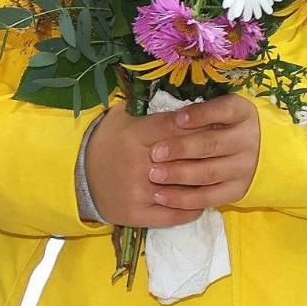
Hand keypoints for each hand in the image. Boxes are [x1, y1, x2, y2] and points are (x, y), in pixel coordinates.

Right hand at [85, 94, 261, 227]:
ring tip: (219, 177)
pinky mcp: (136, 214)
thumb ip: (147, 105)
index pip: (176, 126)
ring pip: (183, 189)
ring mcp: (137, 192)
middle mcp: (137, 164)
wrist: (80, 176)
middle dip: (206, 154)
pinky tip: (202, 201)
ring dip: (202, 185)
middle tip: (226, 150)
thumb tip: (180, 90)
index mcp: (135, 135)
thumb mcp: (122, 117)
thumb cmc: (108, 141)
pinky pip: (174, 215)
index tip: (216, 124)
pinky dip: (191, 210)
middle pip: (184, 158)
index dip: (199, 125)